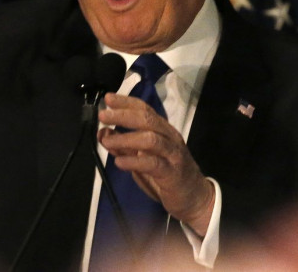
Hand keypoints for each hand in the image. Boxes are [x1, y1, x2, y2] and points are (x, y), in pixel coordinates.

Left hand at [98, 93, 214, 235]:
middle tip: (103, 116)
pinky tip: (119, 162)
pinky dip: (134, 161)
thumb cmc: (165, 174)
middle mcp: (169, 137)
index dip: (126, 102)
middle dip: (123, 115)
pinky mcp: (172, 173)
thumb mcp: (140, 157)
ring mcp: (173, 154)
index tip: (107, 98)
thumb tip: (102, 131)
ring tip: (107, 141)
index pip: (145, 109)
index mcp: (162, 130)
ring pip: (151, 139)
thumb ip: (122, 145)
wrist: (194, 198)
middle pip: (147, 119)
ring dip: (126, 138)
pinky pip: (153, 163)